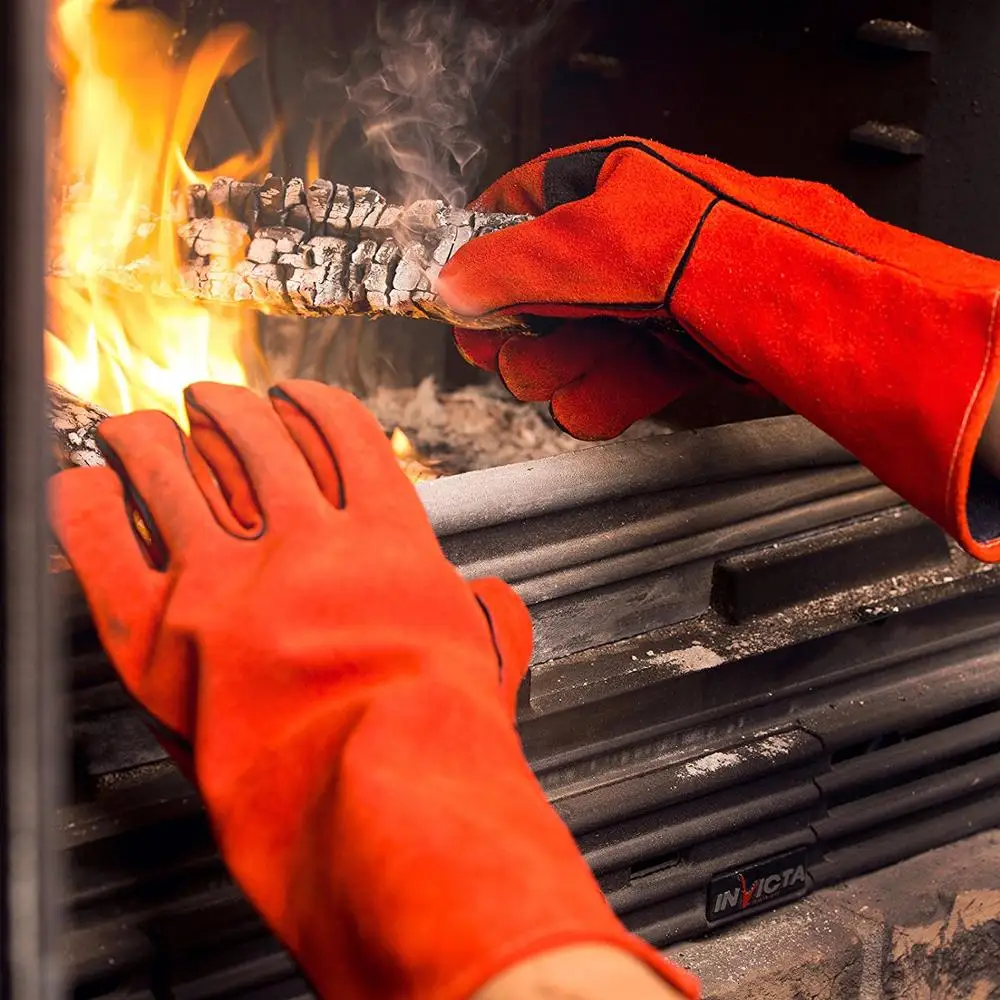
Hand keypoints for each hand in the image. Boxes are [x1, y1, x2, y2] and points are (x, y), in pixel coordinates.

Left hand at [49, 381, 698, 999]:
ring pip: (175, 467)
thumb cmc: (442, 746)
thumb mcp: (488, 662)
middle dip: (228, 407)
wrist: (384, 801)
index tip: (295, 398)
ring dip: (153, 435)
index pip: (341, 433)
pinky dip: (89, 498)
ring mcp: (226, 579)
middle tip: (212, 399)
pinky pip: (102, 535)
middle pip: (252, 436)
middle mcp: (301, 539)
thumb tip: (494, 604)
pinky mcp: (159, 634)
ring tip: (139, 426)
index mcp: (383, 537)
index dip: (312, 403)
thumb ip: (489, 617)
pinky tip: (87, 483)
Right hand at [440, 137, 999, 561]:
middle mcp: (621, 241)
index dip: (479, 261)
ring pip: (573, 349)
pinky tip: (598, 400)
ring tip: (563, 374)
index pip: (511, 215)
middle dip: (522, 333)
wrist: (790, 302)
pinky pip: (615, 381)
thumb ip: (502, 266)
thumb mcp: (579, 244)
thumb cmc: (703, 246)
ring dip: (558, 372)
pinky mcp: (673, 349)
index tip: (458, 301)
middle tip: (511, 349)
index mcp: (598, 185)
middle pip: (535, 297)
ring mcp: (647, 298)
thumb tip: (449, 283)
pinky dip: (603, 399)